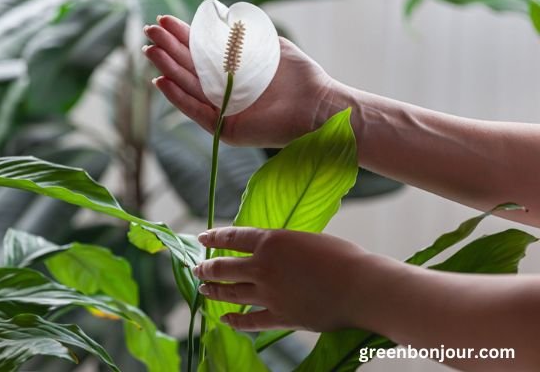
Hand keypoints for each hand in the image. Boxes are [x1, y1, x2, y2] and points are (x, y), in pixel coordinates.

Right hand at [143, 15, 337, 147]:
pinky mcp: (227, 129)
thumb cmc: (299, 76)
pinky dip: (178, 98)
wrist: (318, 105)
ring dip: (168, 69)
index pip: (201, 51)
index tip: (163, 20)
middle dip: (168, 49)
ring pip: (189, 87)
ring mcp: (224, 110)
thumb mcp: (270, 46)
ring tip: (150, 52)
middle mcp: (225, 90)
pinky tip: (161, 81)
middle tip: (149, 31)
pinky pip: (197, 111)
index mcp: (233, 70)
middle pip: (189, 68)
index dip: (182, 36)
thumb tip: (220, 19)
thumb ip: (245, 35)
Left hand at [193, 227, 376, 332]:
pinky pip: (250, 321)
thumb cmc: (342, 257)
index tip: (201, 239)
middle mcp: (263, 267)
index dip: (213, 238)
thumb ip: (282, 244)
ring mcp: (269, 294)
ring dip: (214, 291)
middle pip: (224, 268)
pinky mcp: (280, 317)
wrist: (361, 286)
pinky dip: (235, 320)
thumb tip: (269, 249)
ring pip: (231, 293)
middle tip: (197, 269)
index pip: (232, 237)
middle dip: (206, 268)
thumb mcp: (306, 238)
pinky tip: (224, 319)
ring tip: (203, 288)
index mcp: (270, 241)